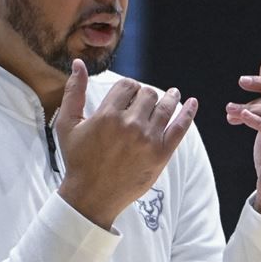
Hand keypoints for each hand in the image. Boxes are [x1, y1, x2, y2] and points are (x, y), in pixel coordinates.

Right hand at [55, 59, 196, 228]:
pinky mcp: (161, 154)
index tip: (128, 95)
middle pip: (147, 94)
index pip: (127, 85)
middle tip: (143, 102)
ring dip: (170, 97)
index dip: (129, 87)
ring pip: (165, 107)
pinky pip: (179, 128)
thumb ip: (73, 92)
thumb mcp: (67, 125)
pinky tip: (193, 103)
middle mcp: (130, 125)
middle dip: (145, 95)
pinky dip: (188, 113)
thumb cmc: (77, 160)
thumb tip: (78, 63)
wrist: (91, 197)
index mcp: (107, 115)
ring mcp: (148, 139)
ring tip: (173, 94)